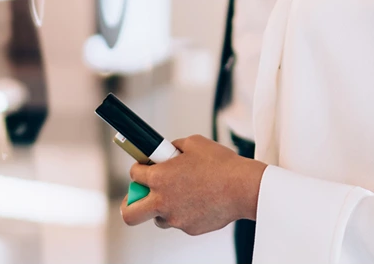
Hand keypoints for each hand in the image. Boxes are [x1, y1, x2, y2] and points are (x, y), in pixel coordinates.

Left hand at [120, 135, 265, 234]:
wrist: (244, 188)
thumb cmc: (220, 164)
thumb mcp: (193, 143)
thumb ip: (172, 147)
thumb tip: (165, 152)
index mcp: (158, 178)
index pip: (134, 175)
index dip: (139, 169)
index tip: (144, 168)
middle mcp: (162, 201)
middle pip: (130, 213)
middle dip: (128, 205)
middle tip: (137, 197)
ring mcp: (175, 218)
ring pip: (158, 218)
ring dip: (161, 208)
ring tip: (179, 195)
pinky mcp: (190, 229)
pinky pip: (180, 222)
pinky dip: (184, 213)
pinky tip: (199, 201)